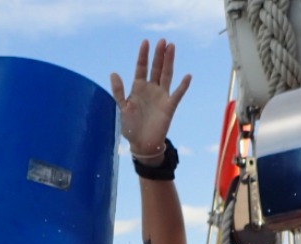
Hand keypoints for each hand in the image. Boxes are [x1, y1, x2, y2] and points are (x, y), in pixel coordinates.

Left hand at [110, 39, 190, 161]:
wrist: (142, 144)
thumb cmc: (130, 127)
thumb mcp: (122, 108)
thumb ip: (118, 91)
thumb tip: (113, 73)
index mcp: (138, 88)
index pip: (141, 67)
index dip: (143, 55)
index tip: (145, 42)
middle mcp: (151, 89)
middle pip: (156, 68)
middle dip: (159, 55)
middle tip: (162, 41)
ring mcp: (161, 96)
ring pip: (166, 75)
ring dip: (169, 62)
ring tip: (171, 48)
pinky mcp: (169, 106)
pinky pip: (177, 94)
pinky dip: (183, 86)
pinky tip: (187, 76)